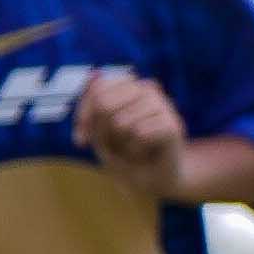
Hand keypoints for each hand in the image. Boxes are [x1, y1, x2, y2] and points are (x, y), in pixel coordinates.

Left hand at [77, 71, 186, 197]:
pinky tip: (144, 154)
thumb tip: (93, 74)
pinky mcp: (173, 124)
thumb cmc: (124, 153)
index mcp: (129, 86)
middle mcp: (148, 89)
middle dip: (101, 133)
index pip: (97, 89)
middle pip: (104, 104)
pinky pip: (139, 134)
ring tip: (131, 150)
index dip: (84, 115)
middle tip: (113, 147)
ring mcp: (163, 105)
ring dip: (119, 145)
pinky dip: (134, 151)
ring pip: (121, 122)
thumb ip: (93, 104)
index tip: (80, 140)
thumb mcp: (98, 131)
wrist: (155, 179)